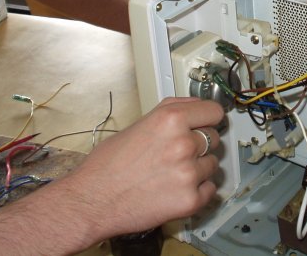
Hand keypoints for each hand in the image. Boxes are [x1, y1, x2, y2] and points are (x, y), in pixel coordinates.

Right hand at [64, 97, 223, 238]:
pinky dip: (198, 191)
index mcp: (171, 120)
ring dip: (198, 168)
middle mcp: (183, 144)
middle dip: (200, 144)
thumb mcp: (139, 123)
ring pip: (213, 165)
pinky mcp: (190, 200)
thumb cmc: (108, 164)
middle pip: (214, 138)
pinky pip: (210, 190)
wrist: (91, 200)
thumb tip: (196, 105)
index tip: (209, 122)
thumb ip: (171, 111)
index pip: (215, 112)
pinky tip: (176, 188)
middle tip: (179, 153)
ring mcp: (189, 173)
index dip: (209, 117)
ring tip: (172, 172)